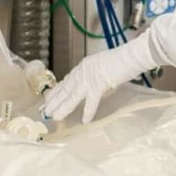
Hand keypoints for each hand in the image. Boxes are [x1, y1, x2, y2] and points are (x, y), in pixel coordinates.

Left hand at [44, 37, 158, 123]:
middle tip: (44, 111)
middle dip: (54, 101)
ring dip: (63, 107)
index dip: (56, 91)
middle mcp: (83, 71)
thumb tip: (92, 86)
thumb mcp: (103, 65)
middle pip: (65, 89)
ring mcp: (90, 78)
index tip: (47, 99)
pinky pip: (92, 101)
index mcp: (84, 66)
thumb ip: (94, 75)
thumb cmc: (122, 59)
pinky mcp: (99, 84)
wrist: (131, 55)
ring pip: (72, 96)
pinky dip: (88, 111)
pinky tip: (85, 120)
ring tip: (55, 117)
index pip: (66, 81)